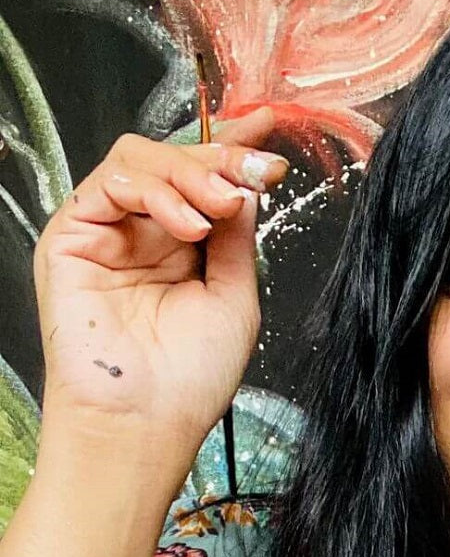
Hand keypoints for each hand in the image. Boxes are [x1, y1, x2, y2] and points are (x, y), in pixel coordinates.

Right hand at [33, 107, 286, 469]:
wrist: (147, 423)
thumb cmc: (189, 379)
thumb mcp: (235, 296)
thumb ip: (236, 236)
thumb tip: (244, 182)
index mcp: (182, 249)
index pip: (202, 180)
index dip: (232, 149)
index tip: (269, 133)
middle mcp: (143, 235)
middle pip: (175, 161)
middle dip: (220, 158)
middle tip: (255, 172)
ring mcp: (106, 233)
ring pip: (142, 160)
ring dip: (191, 173)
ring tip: (220, 208)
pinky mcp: (72, 237)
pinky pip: (111, 183)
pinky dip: (156, 191)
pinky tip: (188, 224)